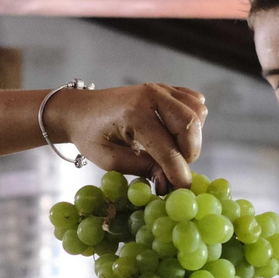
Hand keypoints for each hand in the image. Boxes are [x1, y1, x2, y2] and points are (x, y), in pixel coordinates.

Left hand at [45, 84, 205, 189]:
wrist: (80, 109)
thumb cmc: (90, 135)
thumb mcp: (109, 159)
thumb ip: (142, 169)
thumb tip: (168, 184)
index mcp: (133, 114)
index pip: (167, 148)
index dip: (178, 172)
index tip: (182, 189)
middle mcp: (151, 96)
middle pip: (190, 125)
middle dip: (190, 154)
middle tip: (176, 168)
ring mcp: (161, 88)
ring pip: (198, 113)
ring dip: (193, 137)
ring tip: (173, 150)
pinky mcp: (167, 88)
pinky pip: (194, 103)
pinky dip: (194, 121)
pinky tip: (176, 133)